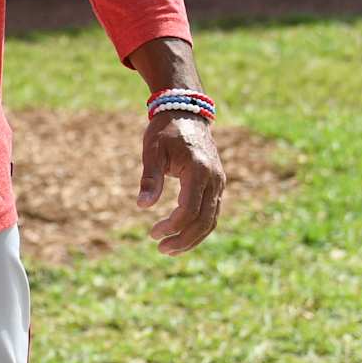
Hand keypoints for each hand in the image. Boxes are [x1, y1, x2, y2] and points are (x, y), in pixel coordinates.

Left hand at [137, 112, 225, 254]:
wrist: (186, 113)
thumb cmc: (165, 131)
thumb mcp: (152, 150)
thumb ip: (149, 178)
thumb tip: (142, 206)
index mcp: (199, 171)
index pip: (189, 209)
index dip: (173, 226)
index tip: (153, 234)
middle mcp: (214, 180)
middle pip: (204, 221)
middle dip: (183, 239)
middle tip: (161, 248)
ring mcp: (219, 183)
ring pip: (211, 220)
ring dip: (192, 238)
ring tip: (168, 248)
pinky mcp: (217, 185)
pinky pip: (211, 213)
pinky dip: (198, 227)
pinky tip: (180, 235)